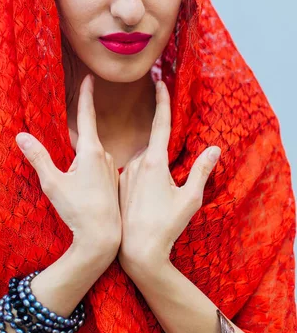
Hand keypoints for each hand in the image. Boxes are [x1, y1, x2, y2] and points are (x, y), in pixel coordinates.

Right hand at [16, 73, 120, 260]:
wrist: (103, 238)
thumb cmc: (78, 210)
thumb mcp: (52, 183)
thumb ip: (38, 157)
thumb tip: (21, 135)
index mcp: (90, 150)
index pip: (87, 115)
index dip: (87, 95)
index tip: (90, 77)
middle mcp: (104, 155)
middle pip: (83, 140)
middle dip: (73, 146)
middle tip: (67, 169)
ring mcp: (111, 168)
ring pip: (89, 156)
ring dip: (79, 164)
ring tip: (74, 189)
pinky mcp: (113, 181)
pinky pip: (96, 169)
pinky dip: (87, 174)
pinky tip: (83, 193)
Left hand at [118, 80, 220, 277]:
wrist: (137, 250)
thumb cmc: (166, 225)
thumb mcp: (191, 199)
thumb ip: (202, 171)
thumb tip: (214, 149)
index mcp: (154, 162)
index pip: (160, 124)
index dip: (162, 101)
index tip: (159, 82)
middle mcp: (136, 163)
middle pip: (154, 150)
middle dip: (162, 164)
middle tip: (165, 194)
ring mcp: (125, 173)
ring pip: (143, 163)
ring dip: (152, 175)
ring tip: (155, 205)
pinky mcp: (118, 184)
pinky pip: (132, 174)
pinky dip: (141, 182)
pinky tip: (144, 204)